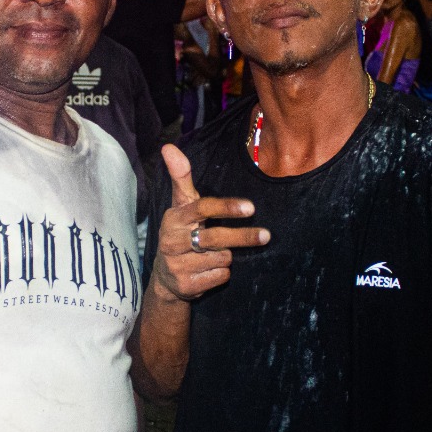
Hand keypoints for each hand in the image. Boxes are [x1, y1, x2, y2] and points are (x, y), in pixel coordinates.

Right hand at [150, 144, 266, 303]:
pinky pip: (219, 276)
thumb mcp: (180, 206)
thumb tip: (168, 146)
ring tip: (215, 255)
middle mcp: (171, 241)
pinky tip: (210, 271)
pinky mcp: (186, 286)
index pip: (202, 209)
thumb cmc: (180, 234)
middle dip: (243, 237)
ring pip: (222, 258)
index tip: (250, 208)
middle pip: (216, 237)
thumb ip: (180, 177)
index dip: (227, 207)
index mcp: (173, 218)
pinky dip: (221, 274)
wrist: (165, 279)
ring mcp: (177, 265)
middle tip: (266, 235)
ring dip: (227, 257)